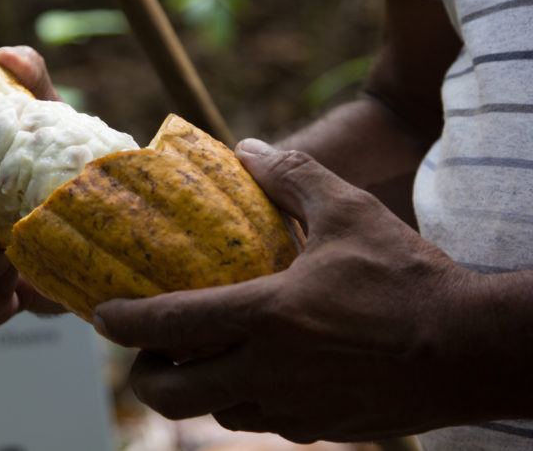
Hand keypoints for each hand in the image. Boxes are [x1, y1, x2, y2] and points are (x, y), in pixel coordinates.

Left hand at [93, 138, 483, 442]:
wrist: (469, 350)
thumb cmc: (408, 280)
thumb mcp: (348, 212)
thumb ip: (292, 177)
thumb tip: (250, 148)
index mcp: (268, 318)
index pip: (172, 326)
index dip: (124, 322)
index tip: (100, 315)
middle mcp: (270, 373)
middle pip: (174, 396)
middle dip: (146, 376)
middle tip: (147, 350)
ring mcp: (294, 410)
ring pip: (217, 412)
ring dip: (197, 389)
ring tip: (203, 354)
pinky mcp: (321, 430)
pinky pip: (262, 421)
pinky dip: (244, 398)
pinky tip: (261, 369)